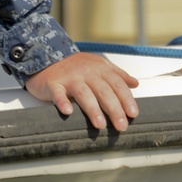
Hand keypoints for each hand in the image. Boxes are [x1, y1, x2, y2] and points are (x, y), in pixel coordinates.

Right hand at [25, 52, 139, 130]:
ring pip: (83, 93)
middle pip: (103, 91)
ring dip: (93, 109)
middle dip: (114, 109)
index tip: (133, 114)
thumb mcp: (99, 66)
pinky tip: (68, 111)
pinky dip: (62, 101)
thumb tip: (135, 84)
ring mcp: (69, 77)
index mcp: (100, 69)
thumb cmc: (76, 66)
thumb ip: (117, 75)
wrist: (46, 55)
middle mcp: (86, 73)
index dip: (126, 99)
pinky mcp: (53, 83)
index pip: (117, 84)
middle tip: (121, 125)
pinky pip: (58, 93)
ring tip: (101, 125)